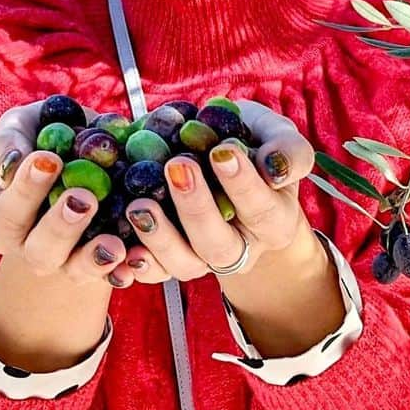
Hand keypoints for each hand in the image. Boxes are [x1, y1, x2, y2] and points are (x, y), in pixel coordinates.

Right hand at [0, 99, 137, 290]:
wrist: (91, 151)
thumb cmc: (48, 136)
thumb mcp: (23, 126)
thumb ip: (9, 139)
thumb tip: (11, 162)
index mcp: (5, 218)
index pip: (8, 213)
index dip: (26, 190)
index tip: (50, 159)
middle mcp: (33, 247)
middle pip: (40, 251)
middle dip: (61, 226)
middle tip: (84, 197)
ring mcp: (69, 261)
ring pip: (75, 270)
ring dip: (93, 256)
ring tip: (112, 241)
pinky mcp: (105, 264)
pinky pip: (114, 274)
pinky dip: (125, 269)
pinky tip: (135, 256)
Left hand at [122, 98, 316, 284]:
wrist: (227, 160)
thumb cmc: (256, 145)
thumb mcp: (278, 137)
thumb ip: (288, 149)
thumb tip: (274, 167)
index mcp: (274, 221)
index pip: (262, 209)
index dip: (243, 184)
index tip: (221, 151)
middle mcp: (242, 247)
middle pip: (218, 245)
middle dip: (196, 208)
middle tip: (177, 166)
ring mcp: (204, 258)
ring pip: (185, 264)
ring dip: (160, 237)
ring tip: (139, 204)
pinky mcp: (172, 259)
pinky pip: (153, 271)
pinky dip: (136, 262)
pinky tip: (121, 245)